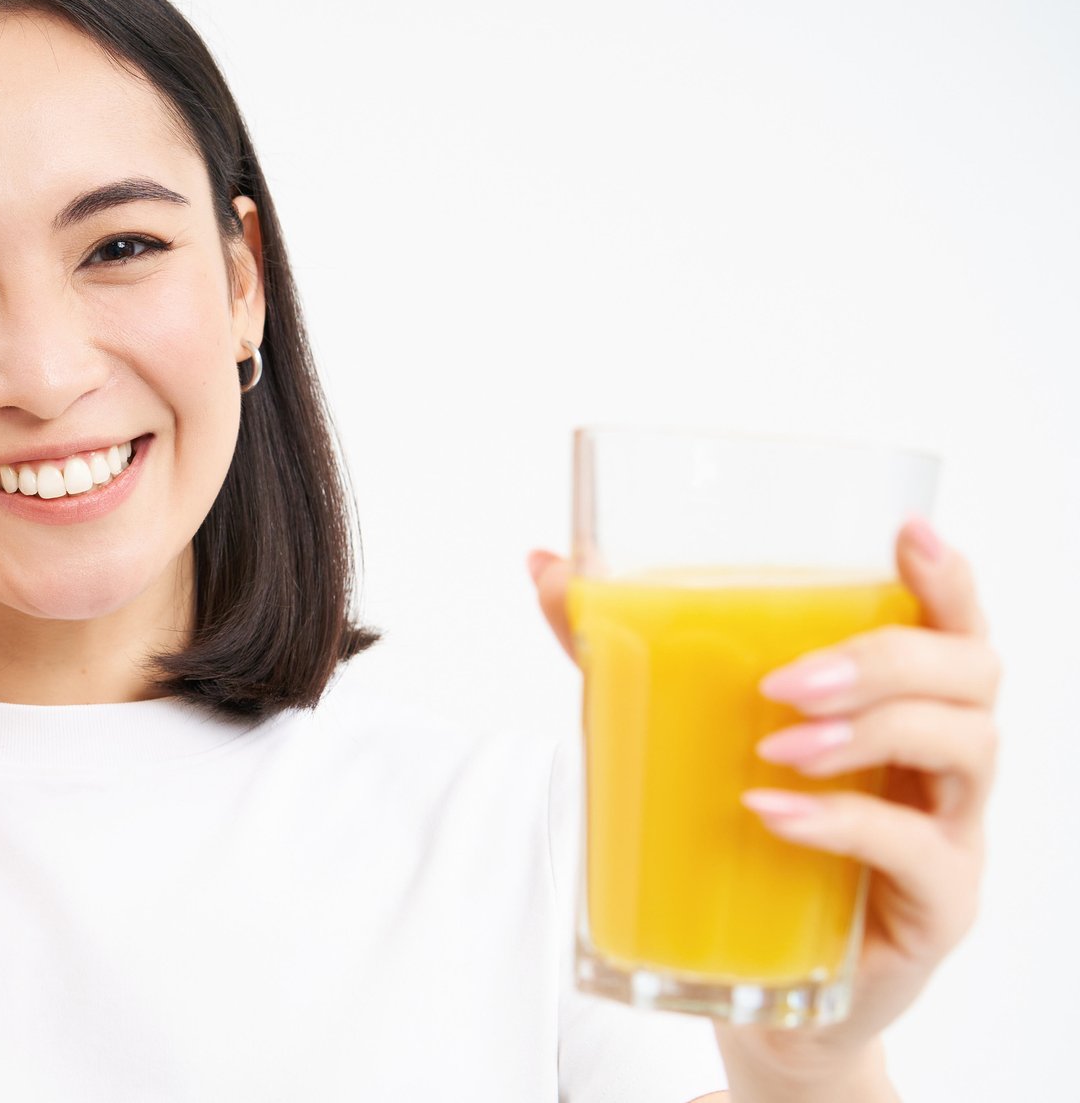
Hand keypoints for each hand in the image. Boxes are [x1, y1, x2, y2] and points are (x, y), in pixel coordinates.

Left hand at [527, 518, 1000, 1087]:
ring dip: (870, 731)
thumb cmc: (744, 836)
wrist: (768, 983)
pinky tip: (776, 813)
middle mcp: (942, 758)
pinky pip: (918, 851)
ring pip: (963, 749)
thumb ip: (621, 648)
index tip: (907, 534)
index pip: (950, 623)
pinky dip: (846, 823)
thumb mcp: (681, 731)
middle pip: (970, 673)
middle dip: (885, 660)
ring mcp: (950, 830)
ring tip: (776, 744)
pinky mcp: (936, 903)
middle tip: (785, 681)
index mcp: (901, 702)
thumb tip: (546, 566)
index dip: (946, 577)